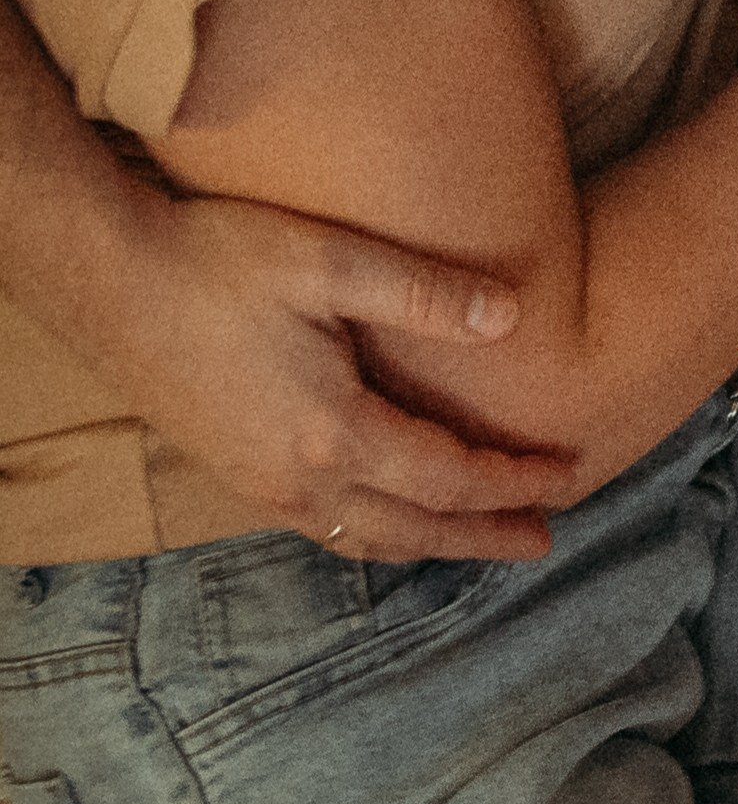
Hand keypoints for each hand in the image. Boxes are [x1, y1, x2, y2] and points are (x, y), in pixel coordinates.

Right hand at [99, 191, 575, 558]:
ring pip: (366, 538)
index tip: (567, 475)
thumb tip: (513, 316)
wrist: (104, 278)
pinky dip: (375, 534)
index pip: (450, 478)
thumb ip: (424, 293)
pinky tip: (388, 520)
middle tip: (543, 542)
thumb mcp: (327, 260)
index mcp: (333, 432)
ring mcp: (260, 486)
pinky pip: (323, 528)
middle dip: (485, 537)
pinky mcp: (234, 475)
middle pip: (416, 529)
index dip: (514, 482)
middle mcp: (298, 480)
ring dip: (431, 543)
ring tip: (479, 541)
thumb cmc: (213, 259)